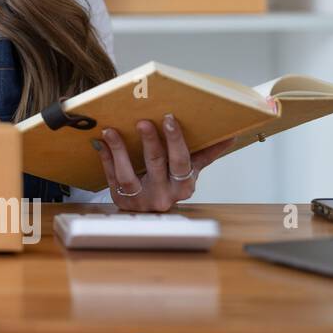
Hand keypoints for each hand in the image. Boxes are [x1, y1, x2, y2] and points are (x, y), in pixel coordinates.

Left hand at [94, 114, 236, 211]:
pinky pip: (111, 178)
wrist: (151, 213)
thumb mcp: (190, 172)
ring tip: (111, 131)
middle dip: (150, 141)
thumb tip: (231, 136)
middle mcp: (164, 194)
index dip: (175, 140)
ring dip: (119, 150)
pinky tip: (101, 143)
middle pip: (156, 163)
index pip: (182, 161)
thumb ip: (207, 154)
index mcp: (184, 186)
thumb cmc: (171, 185)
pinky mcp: (121, 199)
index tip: (169, 118)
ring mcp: (141, 199)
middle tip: (143, 121)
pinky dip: (106, 159)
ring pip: (128, 174)